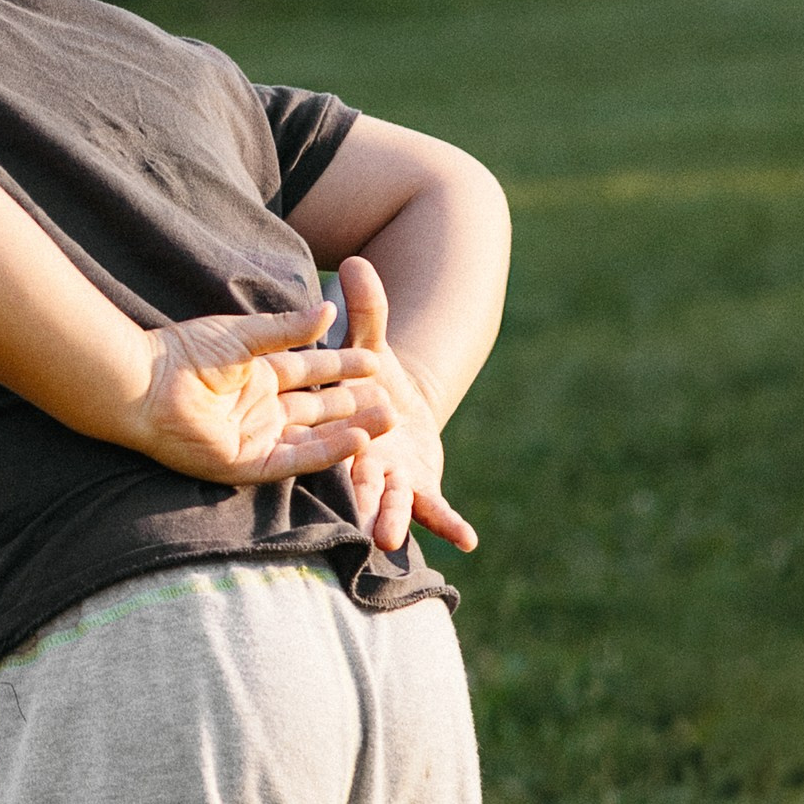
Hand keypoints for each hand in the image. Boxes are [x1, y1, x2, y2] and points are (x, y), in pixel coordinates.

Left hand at [130, 305, 395, 489]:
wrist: (143, 383)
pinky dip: (326, 450)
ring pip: (314, 434)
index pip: (310, 370)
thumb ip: (287, 329)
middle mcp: (259, 408)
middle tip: (395, 400)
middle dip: (355, 403)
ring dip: (351, 429)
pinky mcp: (245, 463)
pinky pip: (295, 459)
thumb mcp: (243, 335)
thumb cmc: (183, 352)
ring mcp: (254, 437)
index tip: (378, 360)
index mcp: (257, 375)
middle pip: (318, 406)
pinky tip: (357, 440)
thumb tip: (329, 311)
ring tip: (388, 421)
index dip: (343, 366)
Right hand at [333, 254, 476, 554]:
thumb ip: (367, 310)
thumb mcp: (371, 345)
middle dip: (361, 504)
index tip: (341, 468)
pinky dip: (449, 524)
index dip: (338, 454)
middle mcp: (361, 463)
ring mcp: (391, 482)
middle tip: (361, 526)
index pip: (335, 443)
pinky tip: (468, 540)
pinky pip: (435, 510)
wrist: (393, 404)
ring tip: (389, 541)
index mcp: (341, 431)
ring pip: (390, 504)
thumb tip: (358, 262)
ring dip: (391, 521)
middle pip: (358, 484)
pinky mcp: (419, 491)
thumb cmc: (370, 377)